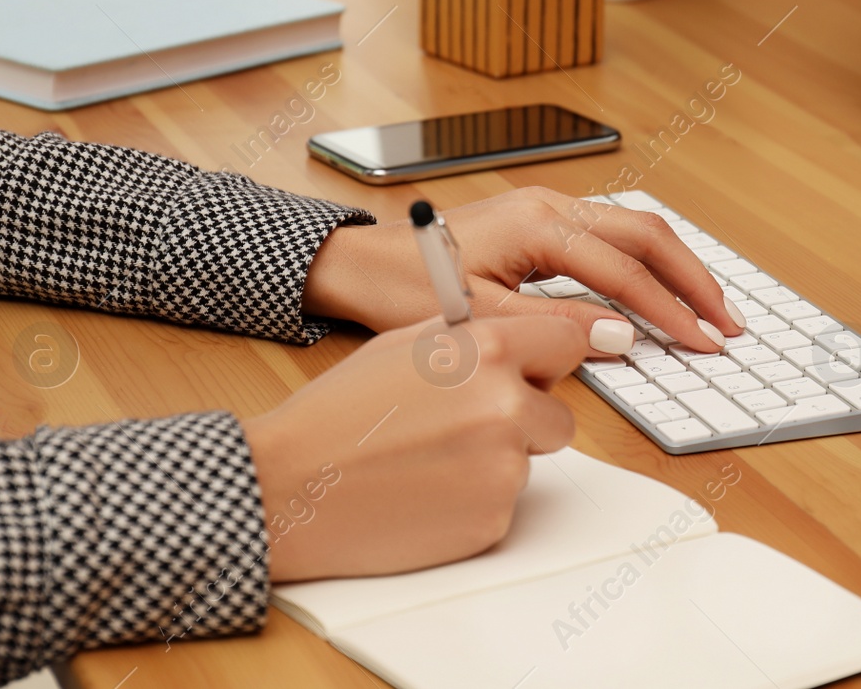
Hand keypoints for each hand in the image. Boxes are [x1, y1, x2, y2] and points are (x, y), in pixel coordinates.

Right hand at [241, 313, 584, 581]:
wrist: (291, 485)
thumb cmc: (338, 413)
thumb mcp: (404, 345)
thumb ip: (472, 339)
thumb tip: (520, 339)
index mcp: (489, 351)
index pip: (568, 344)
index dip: (549, 360)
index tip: (537, 372)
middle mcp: (507, 407)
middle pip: (560, 416)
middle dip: (526, 420)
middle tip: (467, 425)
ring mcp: (504, 469)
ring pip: (530, 463)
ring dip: (496, 461)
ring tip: (430, 459)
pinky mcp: (492, 521)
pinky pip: (503, 503)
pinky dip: (474, 501)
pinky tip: (425, 491)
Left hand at [301, 187, 744, 352]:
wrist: (360, 263)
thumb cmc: (403, 288)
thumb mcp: (476, 319)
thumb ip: (551, 327)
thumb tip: (622, 335)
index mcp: (536, 225)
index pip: (623, 270)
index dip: (669, 310)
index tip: (703, 342)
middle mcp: (550, 204)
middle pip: (645, 233)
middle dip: (693, 279)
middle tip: (728, 324)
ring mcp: (549, 206)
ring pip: (635, 227)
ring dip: (677, 266)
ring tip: (711, 307)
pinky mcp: (544, 219)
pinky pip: (613, 232)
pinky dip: (648, 260)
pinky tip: (664, 286)